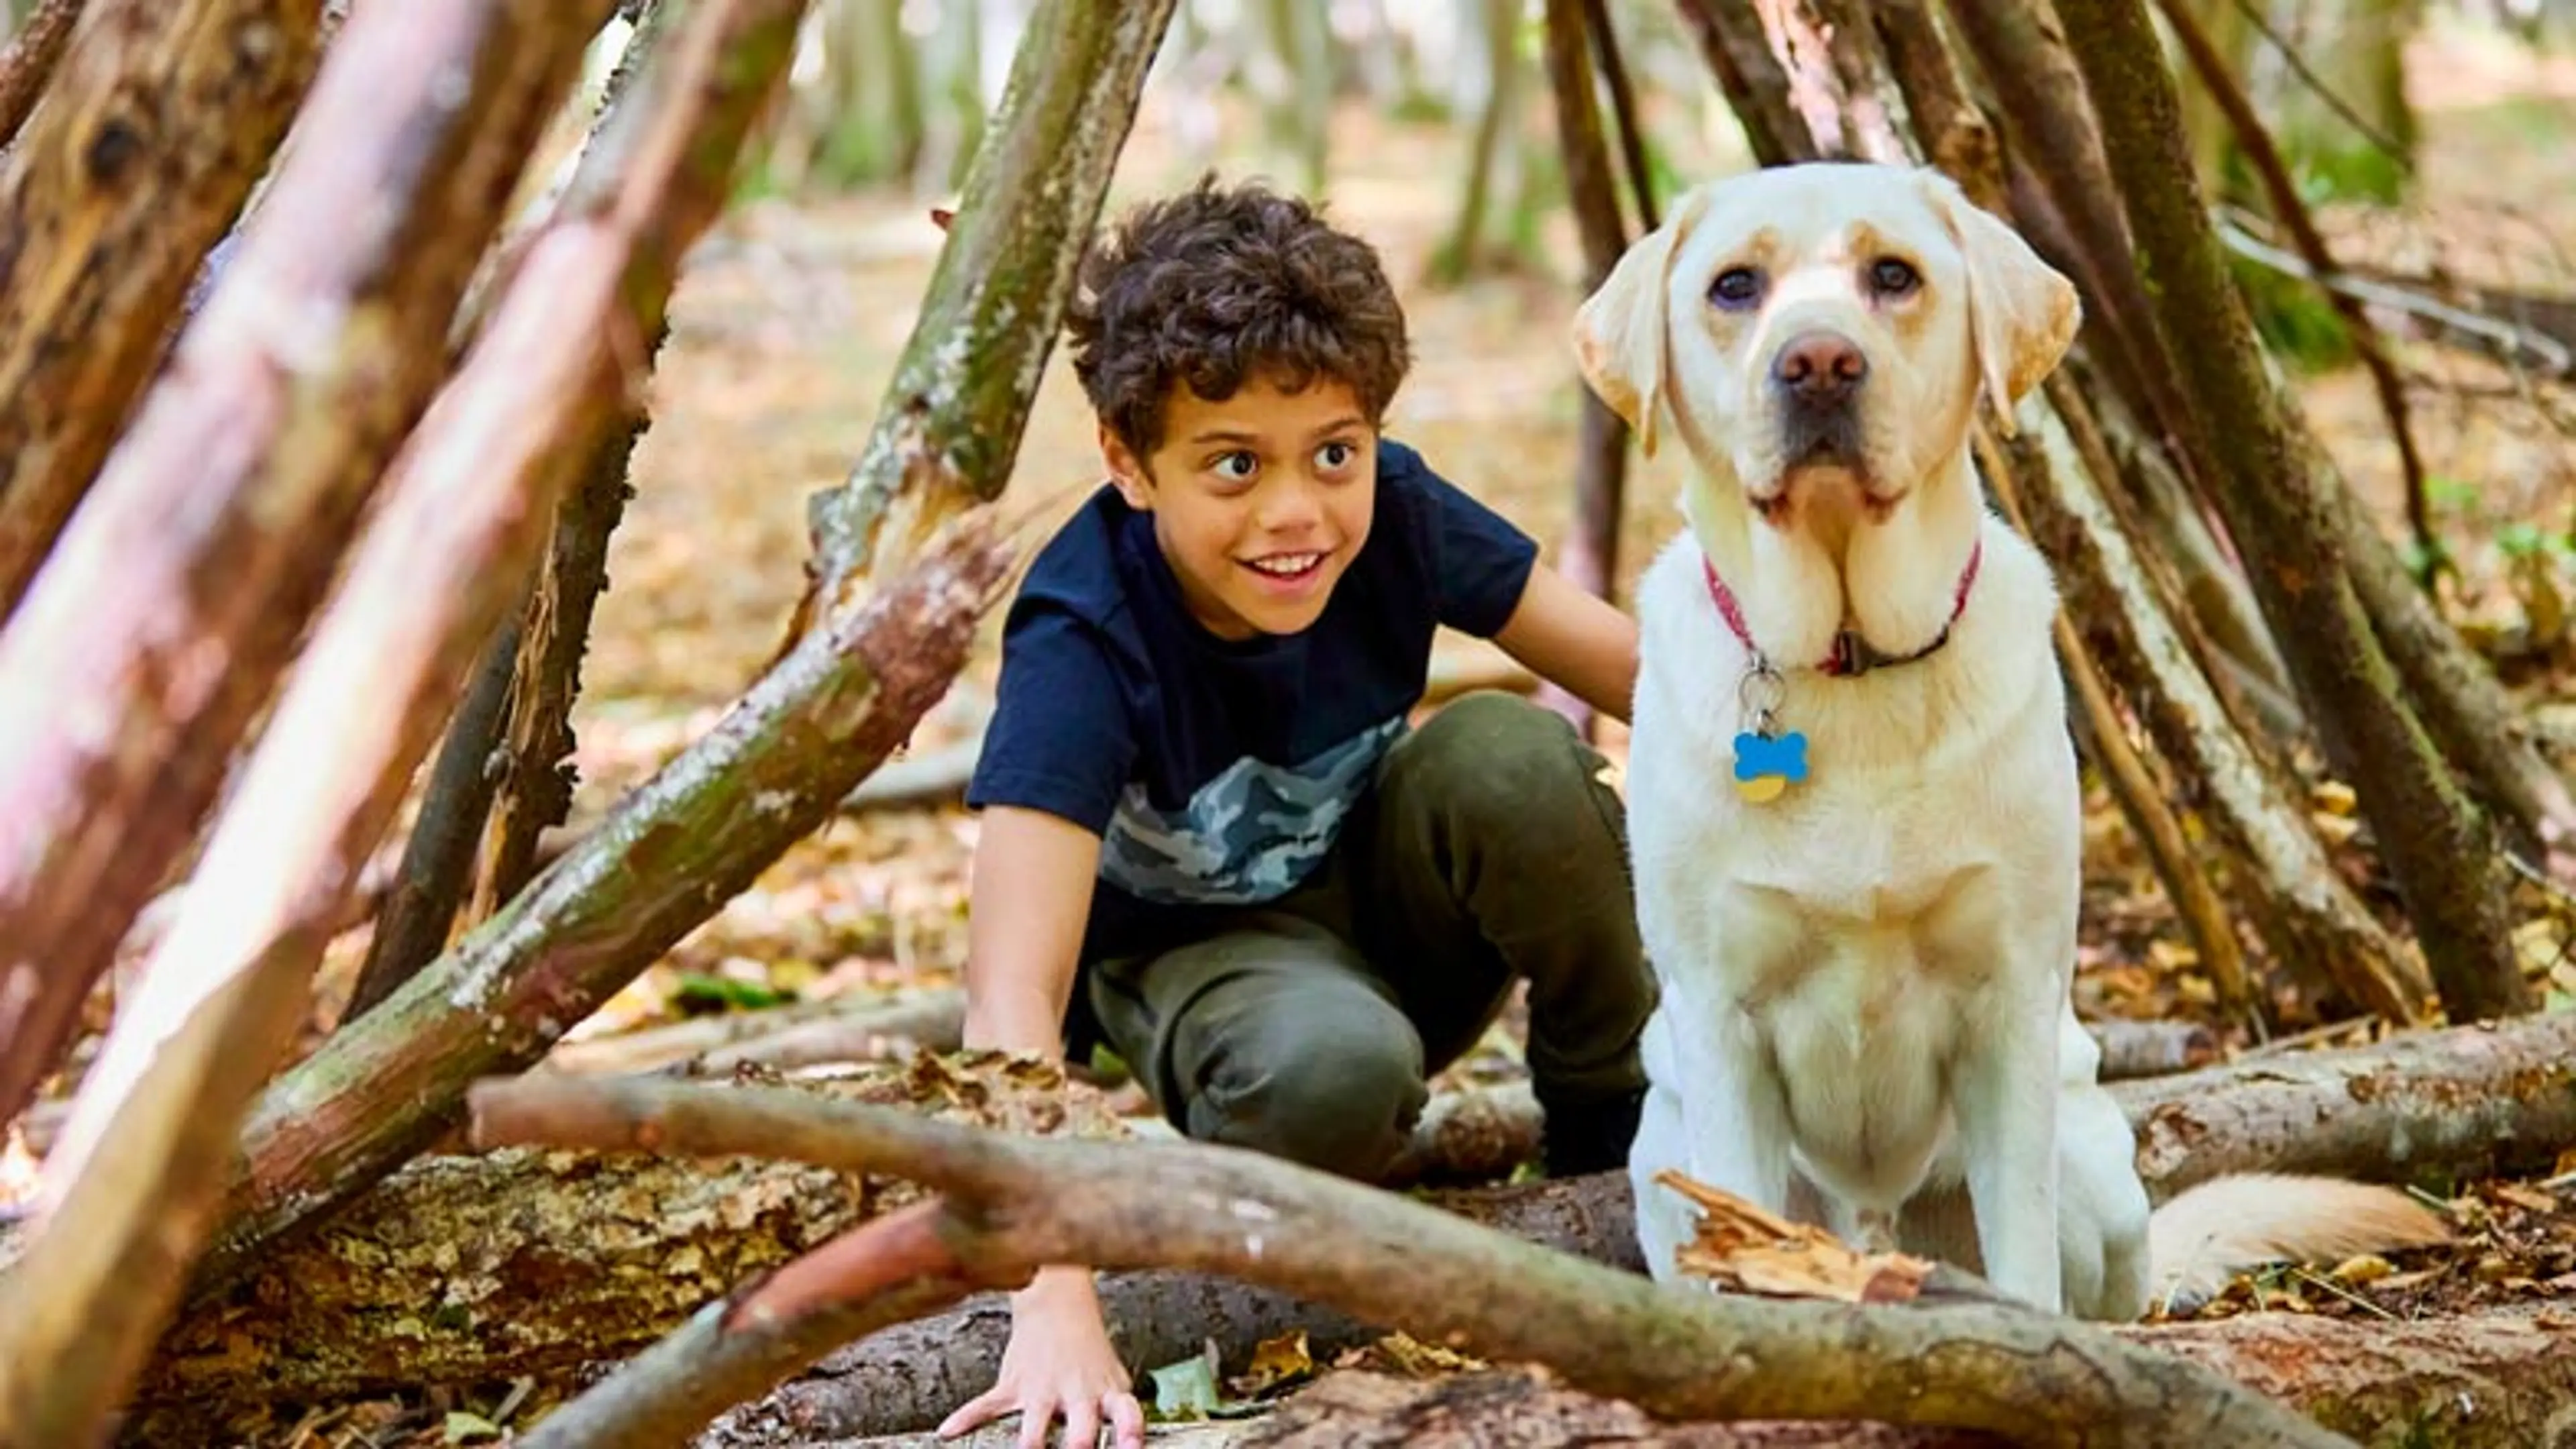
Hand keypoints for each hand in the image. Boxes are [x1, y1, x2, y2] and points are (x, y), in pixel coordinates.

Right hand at [937, 1268, 1144, 1448]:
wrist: (1058, 1306)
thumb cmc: (1089, 1353)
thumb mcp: (1113, 1380)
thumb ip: (1120, 1413)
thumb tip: (1134, 1445)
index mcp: (1105, 1393)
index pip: (1126, 1417)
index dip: (1129, 1436)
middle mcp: (1076, 1394)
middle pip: (1080, 1428)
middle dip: (1078, 1446)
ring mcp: (1042, 1390)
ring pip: (1034, 1422)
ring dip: (1031, 1441)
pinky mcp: (1012, 1385)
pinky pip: (985, 1404)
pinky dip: (965, 1418)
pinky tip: (948, 1432)